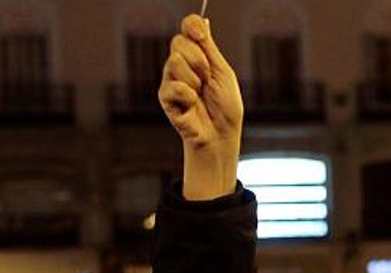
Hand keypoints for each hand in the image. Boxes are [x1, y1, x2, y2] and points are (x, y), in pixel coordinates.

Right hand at [158, 14, 242, 199]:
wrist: (221, 135)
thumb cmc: (225, 106)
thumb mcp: (222, 72)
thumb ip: (209, 48)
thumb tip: (204, 20)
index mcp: (198, 55)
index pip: (187, 28)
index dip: (191, 26)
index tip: (200, 33)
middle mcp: (181, 64)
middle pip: (178, 42)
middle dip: (198, 59)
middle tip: (207, 78)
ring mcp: (171, 79)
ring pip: (174, 61)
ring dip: (194, 79)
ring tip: (200, 94)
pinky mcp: (165, 97)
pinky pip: (172, 85)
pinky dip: (187, 95)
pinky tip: (192, 105)